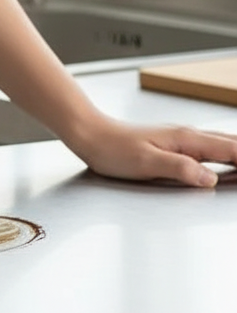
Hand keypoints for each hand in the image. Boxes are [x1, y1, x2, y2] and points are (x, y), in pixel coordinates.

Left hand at [69, 114, 236, 186]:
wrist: (90, 134)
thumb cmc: (112, 148)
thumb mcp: (145, 163)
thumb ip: (180, 169)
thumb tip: (209, 178)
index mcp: (187, 140)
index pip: (233, 151)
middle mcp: (189, 137)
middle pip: (234, 145)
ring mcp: (183, 140)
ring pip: (225, 146)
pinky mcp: (175, 146)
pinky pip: (211, 151)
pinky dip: (230, 157)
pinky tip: (232, 164)